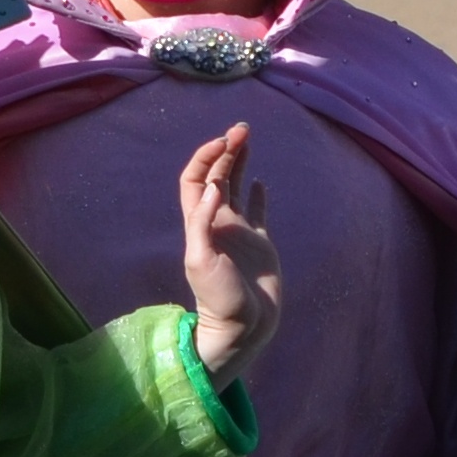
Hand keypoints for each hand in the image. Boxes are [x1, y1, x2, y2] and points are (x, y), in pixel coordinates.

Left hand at [181, 121, 284, 381]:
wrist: (243, 327)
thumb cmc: (218, 298)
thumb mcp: (202, 262)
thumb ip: (203, 224)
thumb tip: (214, 190)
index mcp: (201, 223)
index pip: (197, 180)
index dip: (206, 158)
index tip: (223, 143)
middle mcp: (219, 222)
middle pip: (217, 177)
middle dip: (226, 150)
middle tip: (241, 129)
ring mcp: (239, 232)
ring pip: (236, 187)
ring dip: (239, 162)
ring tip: (247, 138)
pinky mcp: (259, 244)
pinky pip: (257, 212)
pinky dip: (257, 194)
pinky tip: (260, 181)